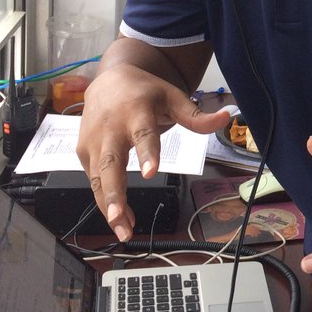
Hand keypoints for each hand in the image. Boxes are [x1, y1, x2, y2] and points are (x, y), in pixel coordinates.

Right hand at [76, 60, 231, 241]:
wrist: (109, 81)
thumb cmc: (144, 93)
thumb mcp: (173, 98)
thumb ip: (196, 116)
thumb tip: (227, 118)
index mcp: (136, 111)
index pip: (143, 134)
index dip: (147, 153)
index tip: (151, 172)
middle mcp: (111, 127)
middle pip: (111, 162)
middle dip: (114, 192)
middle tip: (120, 216)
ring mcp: (93, 141)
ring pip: (98, 177)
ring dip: (109, 205)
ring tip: (123, 230)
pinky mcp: (83, 152)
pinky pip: (94, 180)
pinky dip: (105, 200)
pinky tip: (120, 218)